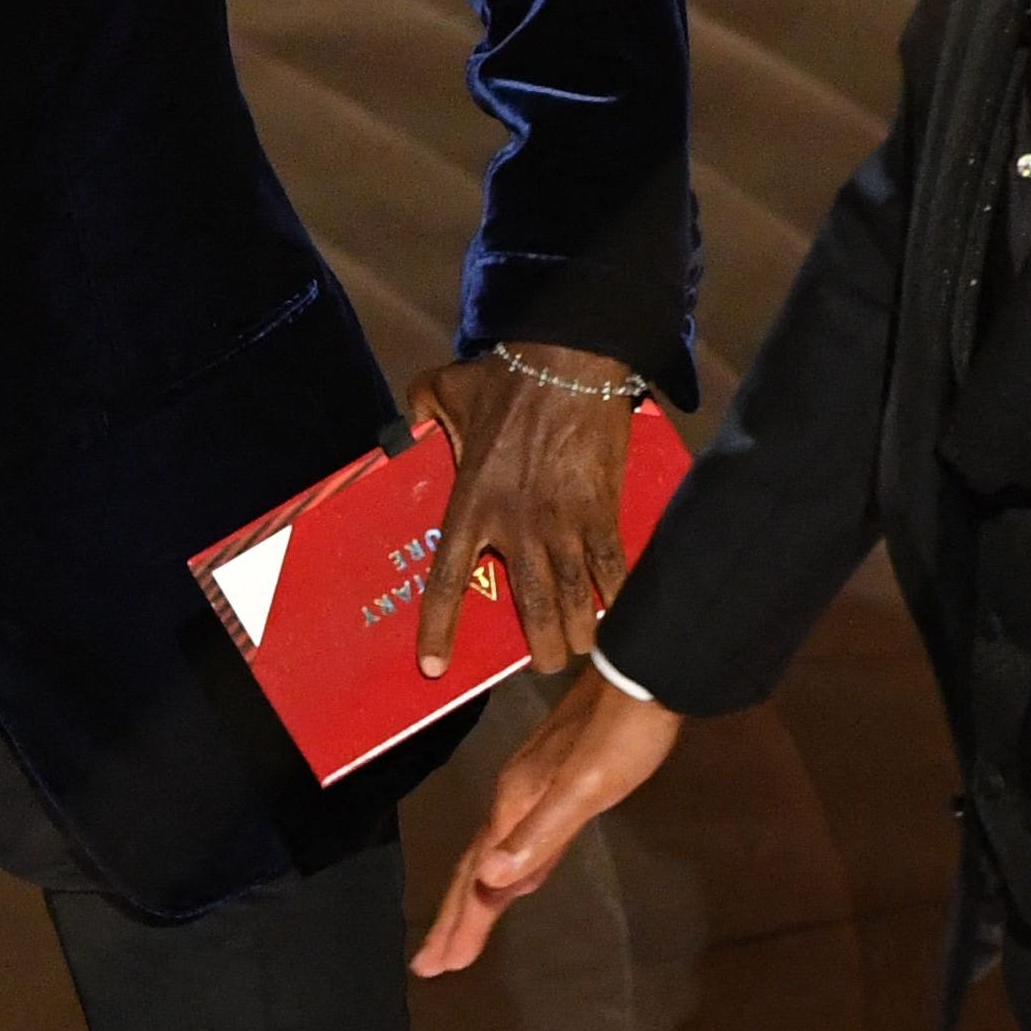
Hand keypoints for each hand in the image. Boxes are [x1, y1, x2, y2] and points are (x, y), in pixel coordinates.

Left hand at [406, 342, 637, 677]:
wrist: (570, 361)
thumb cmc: (507, 378)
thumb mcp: (446, 389)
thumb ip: (421, 408)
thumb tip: (407, 423)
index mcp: (471, 504)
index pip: (447, 582)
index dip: (439, 631)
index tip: (434, 669)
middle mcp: (516, 526)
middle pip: (530, 609)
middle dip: (542, 648)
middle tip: (545, 661)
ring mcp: (563, 523)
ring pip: (574, 601)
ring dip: (581, 634)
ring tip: (583, 649)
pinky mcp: (602, 511)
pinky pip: (614, 569)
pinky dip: (619, 596)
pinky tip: (622, 614)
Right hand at [411, 667, 678, 974]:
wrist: (647, 677)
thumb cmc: (624, 733)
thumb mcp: (586, 787)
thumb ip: (539, 834)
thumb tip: (491, 881)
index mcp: (517, 804)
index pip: (479, 877)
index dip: (461, 922)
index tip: (437, 967)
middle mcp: (516, 798)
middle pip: (476, 868)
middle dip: (455, 917)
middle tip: (431, 964)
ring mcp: (534, 789)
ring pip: (495, 855)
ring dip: (477, 897)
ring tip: (462, 933)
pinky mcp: (557, 784)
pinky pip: (521, 841)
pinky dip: (510, 871)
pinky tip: (518, 880)